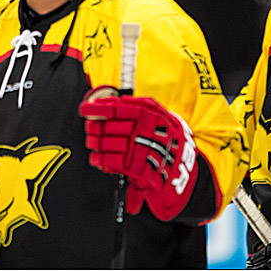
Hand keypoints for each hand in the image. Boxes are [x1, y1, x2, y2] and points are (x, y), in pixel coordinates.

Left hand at [79, 89, 197, 220]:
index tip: (85, 109)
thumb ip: (137, 105)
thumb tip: (108, 102)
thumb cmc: (168, 139)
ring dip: (94, 144)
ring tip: (94, 144)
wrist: (184, 168)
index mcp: (147, 114)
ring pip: (104, 143)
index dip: (96, 108)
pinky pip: (109, 161)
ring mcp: (138, 150)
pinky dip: (99, 160)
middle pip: (105, 126)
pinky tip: (98, 159)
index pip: (114, 108)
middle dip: (93, 128)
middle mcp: (141, 131)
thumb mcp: (160, 115)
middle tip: (91, 129)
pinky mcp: (135, 168)